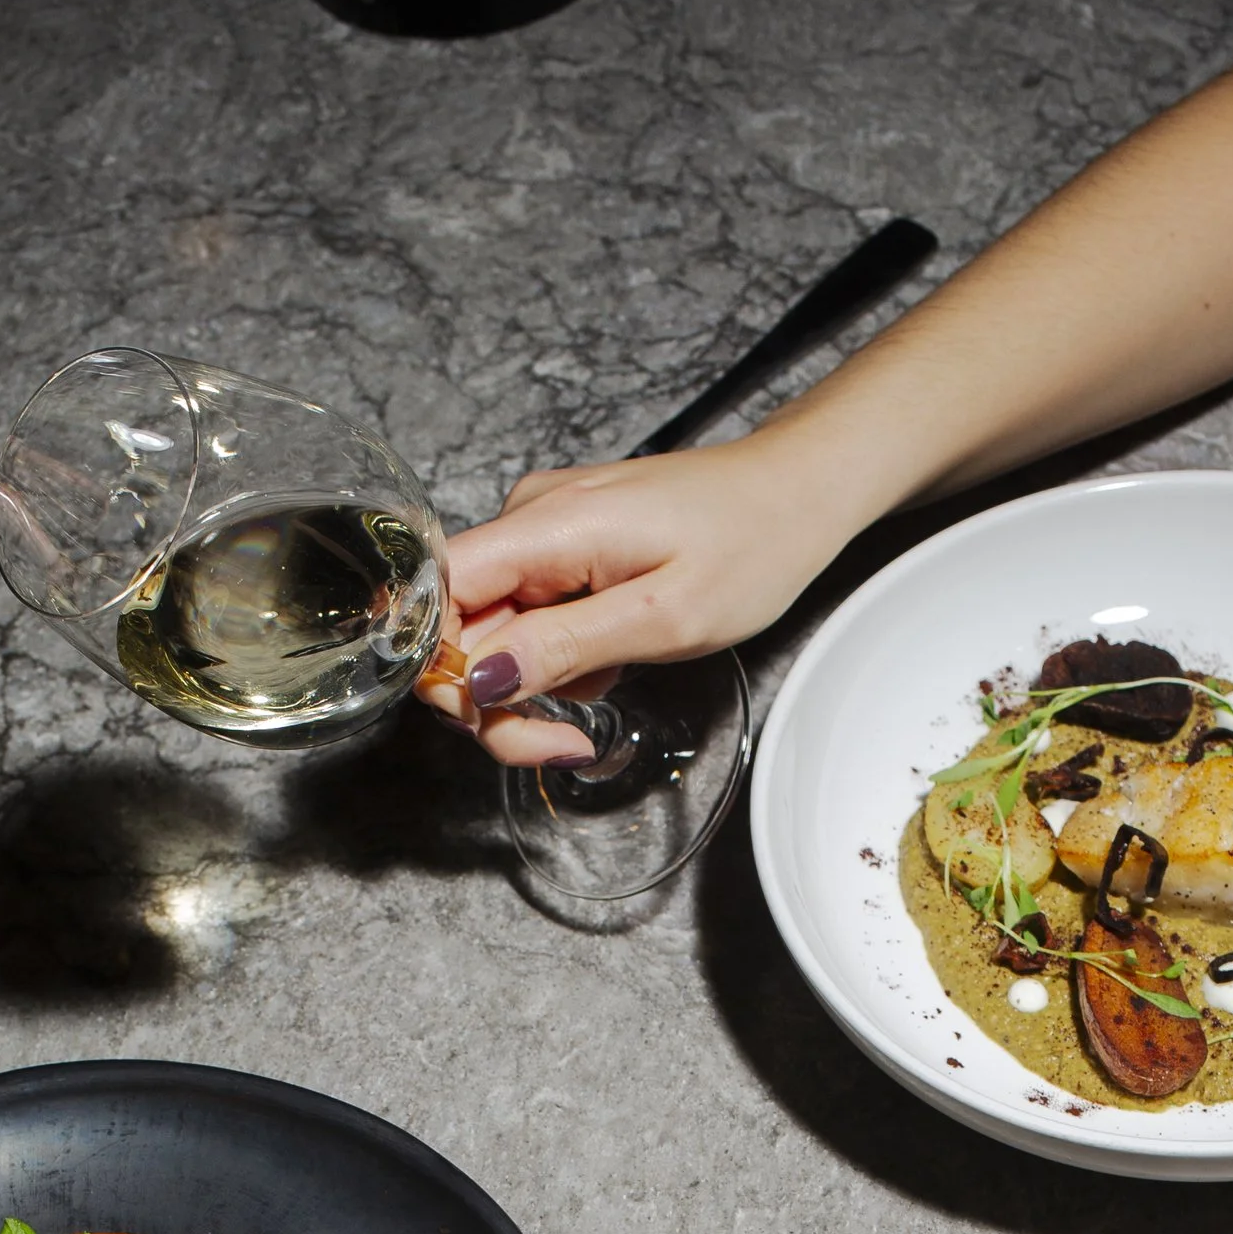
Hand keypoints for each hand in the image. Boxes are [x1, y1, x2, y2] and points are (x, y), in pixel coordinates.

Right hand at [418, 430, 850, 761]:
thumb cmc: (748, 545)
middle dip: (499, 701)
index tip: (503, 716)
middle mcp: (528, 520)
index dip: (447, 670)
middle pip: (460, 628)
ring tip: (606, 683)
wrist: (795, 493)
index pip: (437, 599)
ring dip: (536, 683)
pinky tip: (609, 658)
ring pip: (493, 632)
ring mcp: (543, 533)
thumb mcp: (662, 618)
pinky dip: (559, 657)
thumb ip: (563, 646)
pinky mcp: (562, 549)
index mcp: (544, 526)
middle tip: (563, 739)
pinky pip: (528, 618)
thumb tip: (479, 677)